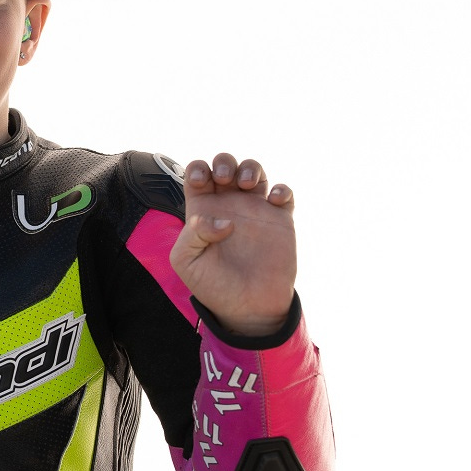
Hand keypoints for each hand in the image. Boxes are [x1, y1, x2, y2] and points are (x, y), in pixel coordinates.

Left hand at [169, 153, 296, 336]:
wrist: (247, 308)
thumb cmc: (212, 286)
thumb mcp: (186, 262)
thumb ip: (192, 235)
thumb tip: (223, 220)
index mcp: (202, 210)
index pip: (197, 174)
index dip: (198, 168)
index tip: (203, 182)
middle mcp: (228, 206)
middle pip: (226, 164)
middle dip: (224, 161)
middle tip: (225, 179)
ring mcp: (255, 211)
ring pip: (254, 171)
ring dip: (251, 167)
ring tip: (247, 185)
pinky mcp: (280, 221)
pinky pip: (284, 193)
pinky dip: (282, 189)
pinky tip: (274, 201)